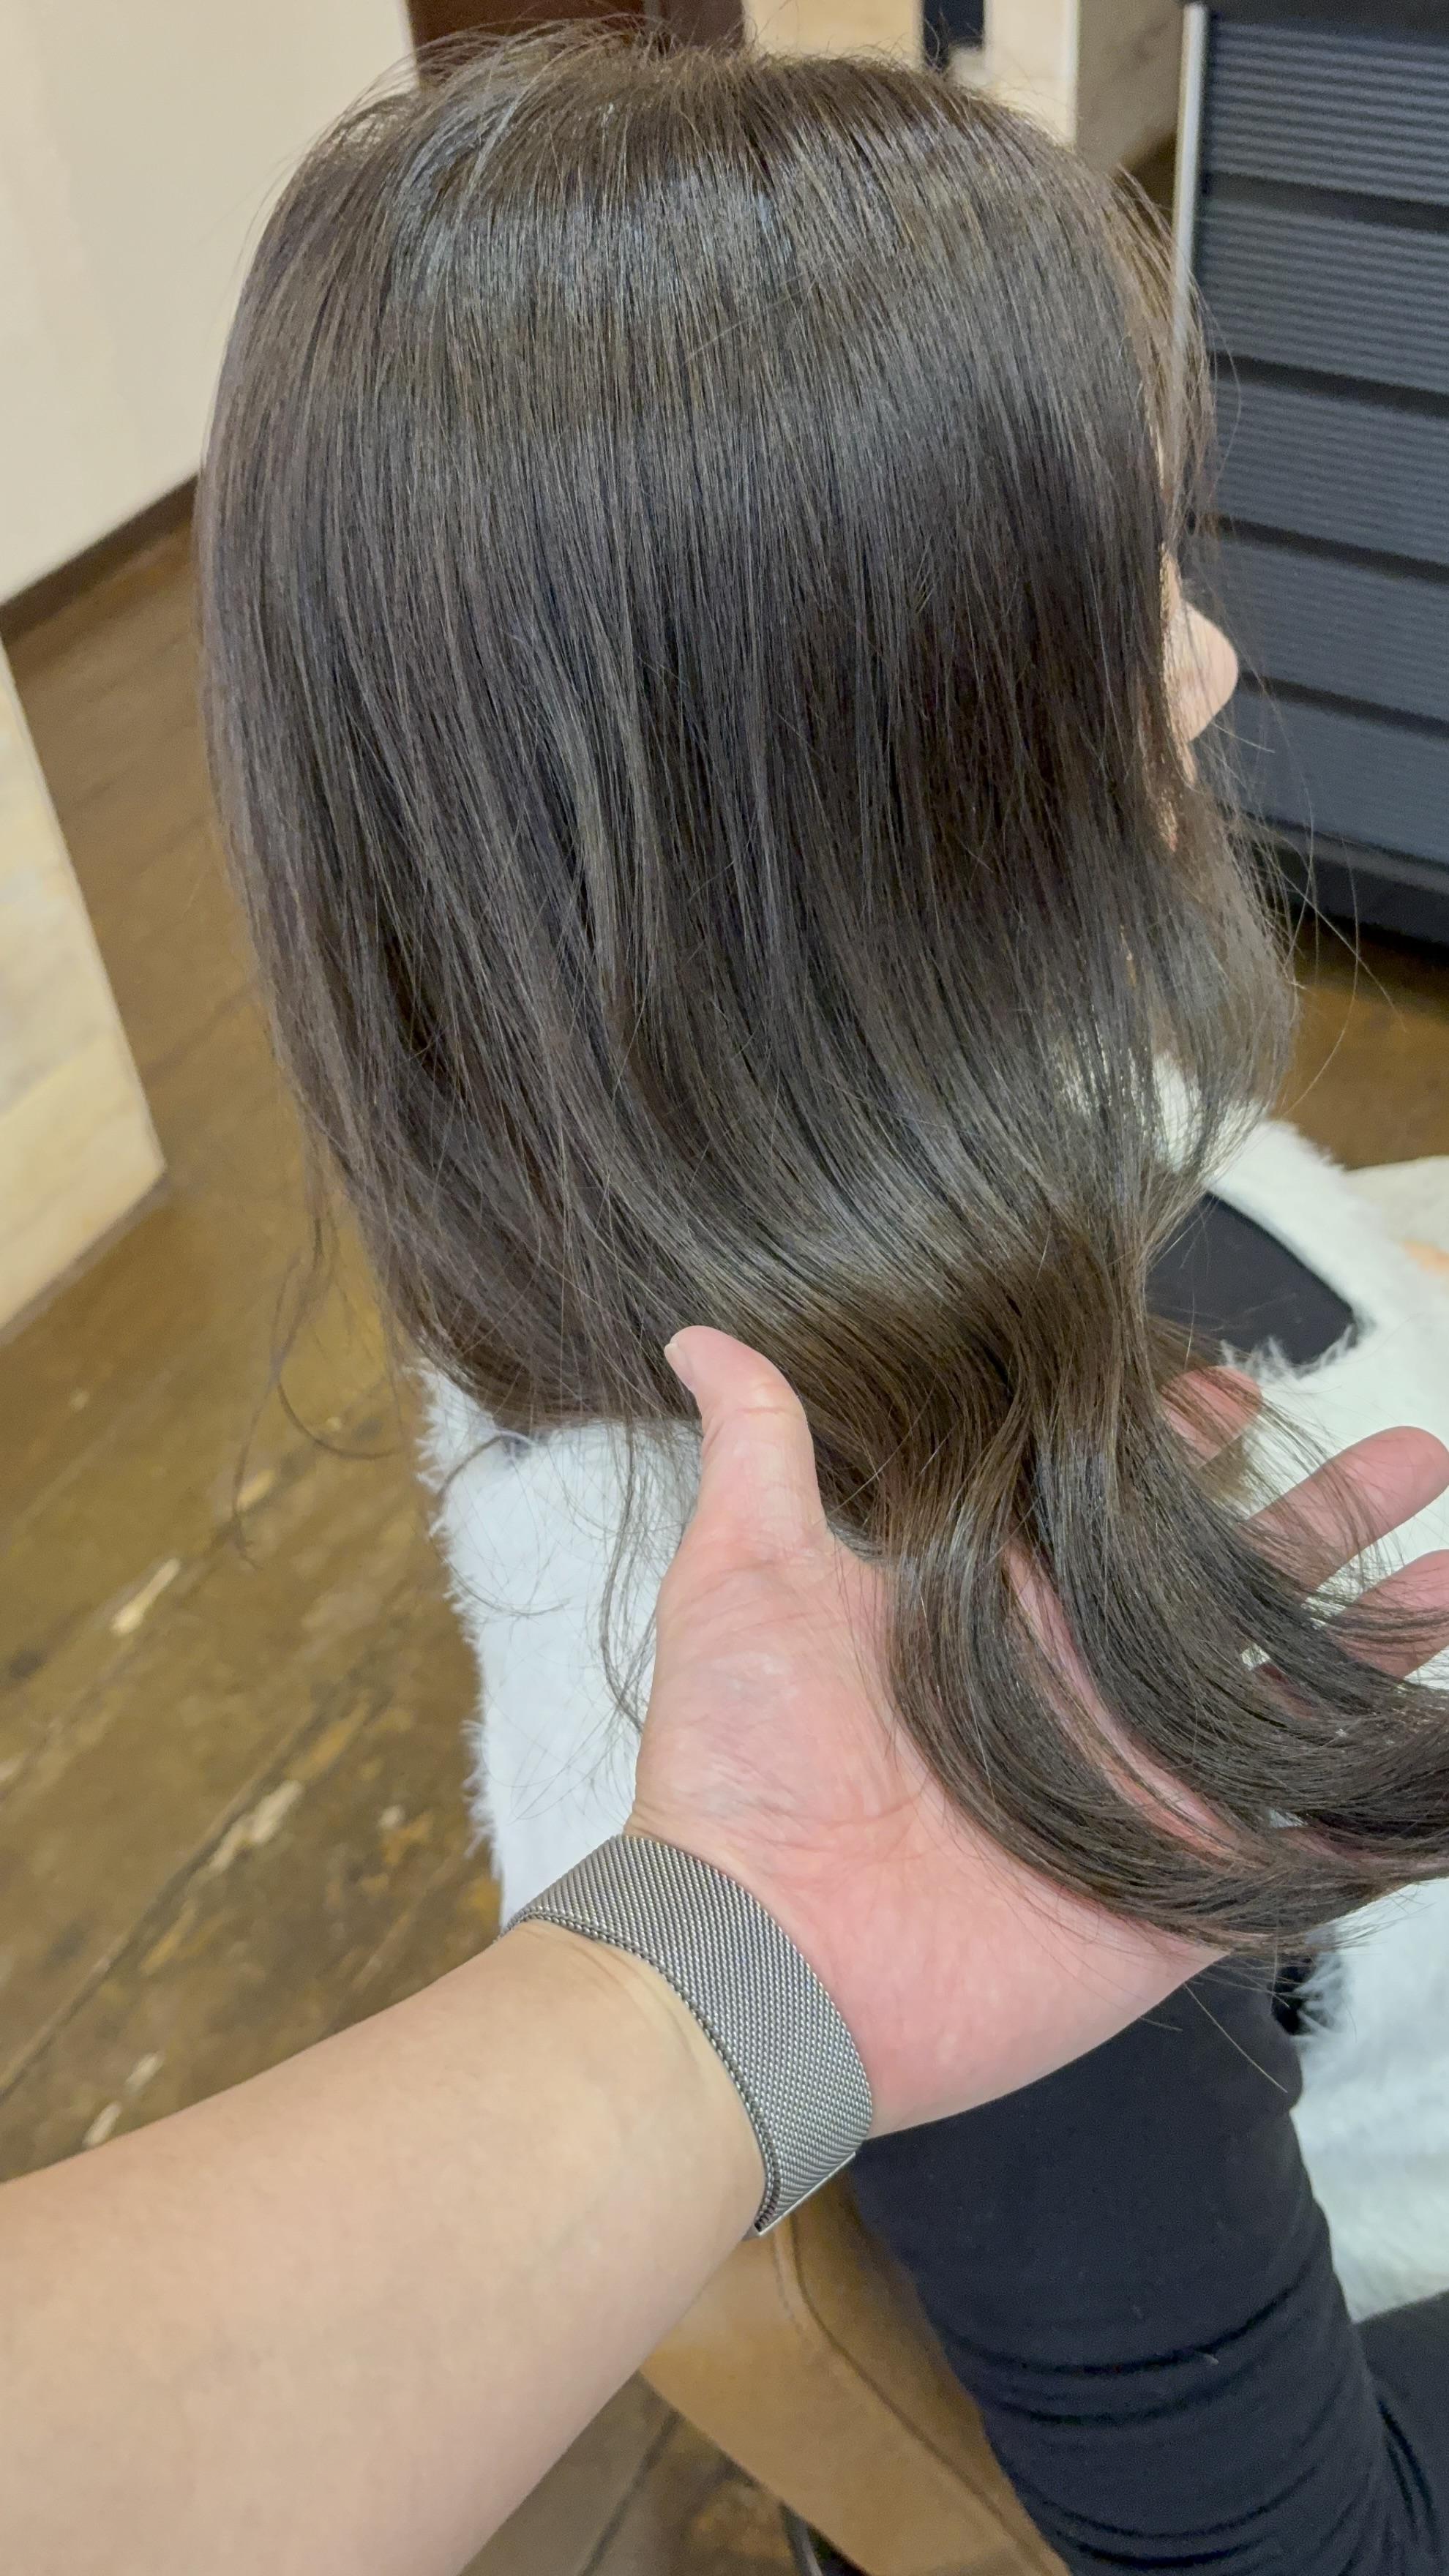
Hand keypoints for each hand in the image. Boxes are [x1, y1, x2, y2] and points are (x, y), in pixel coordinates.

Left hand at [630, 1327, 1448, 2132]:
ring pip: (1292, 1691)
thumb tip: (700, 1334)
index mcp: (1002, 1605)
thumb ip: (760, 1451)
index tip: (1235, 1386)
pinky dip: (1384, 1802)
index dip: (1181, 1441)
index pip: (1117, 1499)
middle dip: (1329, 1515)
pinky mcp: (1180, 1888)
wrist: (762, 1957)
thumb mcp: (744, 1577)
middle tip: (1418, 1450)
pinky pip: (1308, 1842)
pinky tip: (1442, 1739)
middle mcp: (1085, 1684)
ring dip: (1383, 1631)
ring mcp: (1142, 1786)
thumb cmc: (742, 1761)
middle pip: (1236, 1578)